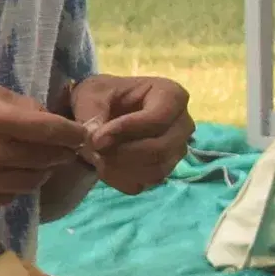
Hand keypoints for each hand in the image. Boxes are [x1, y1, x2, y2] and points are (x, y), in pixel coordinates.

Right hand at [0, 83, 91, 211]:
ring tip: (35, 164)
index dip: (74, 133)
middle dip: (60, 153)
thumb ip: (17, 103)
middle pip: (46, 159)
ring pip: (31, 182)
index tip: (83, 135)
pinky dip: (13, 187)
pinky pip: (7, 198)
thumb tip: (48, 118)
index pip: (51, 130)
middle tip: (62, 150)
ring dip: (40, 172)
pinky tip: (5, 175)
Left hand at [63, 72, 194, 190]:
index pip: (158, 118)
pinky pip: (148, 182)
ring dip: (120, 168)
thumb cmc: (104, 95)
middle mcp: (182, 124)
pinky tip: (104, 167)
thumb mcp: (91, 94)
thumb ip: (93, 113)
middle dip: (122, 153)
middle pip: (160, 149)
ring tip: (95, 156)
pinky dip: (122, 179)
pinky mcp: (165, 168)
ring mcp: (177, 149)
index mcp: (171, 95)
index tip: (96, 138)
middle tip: (93, 149)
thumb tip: (95, 139)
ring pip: (156, 169)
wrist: (104, 109)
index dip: (126, 130)